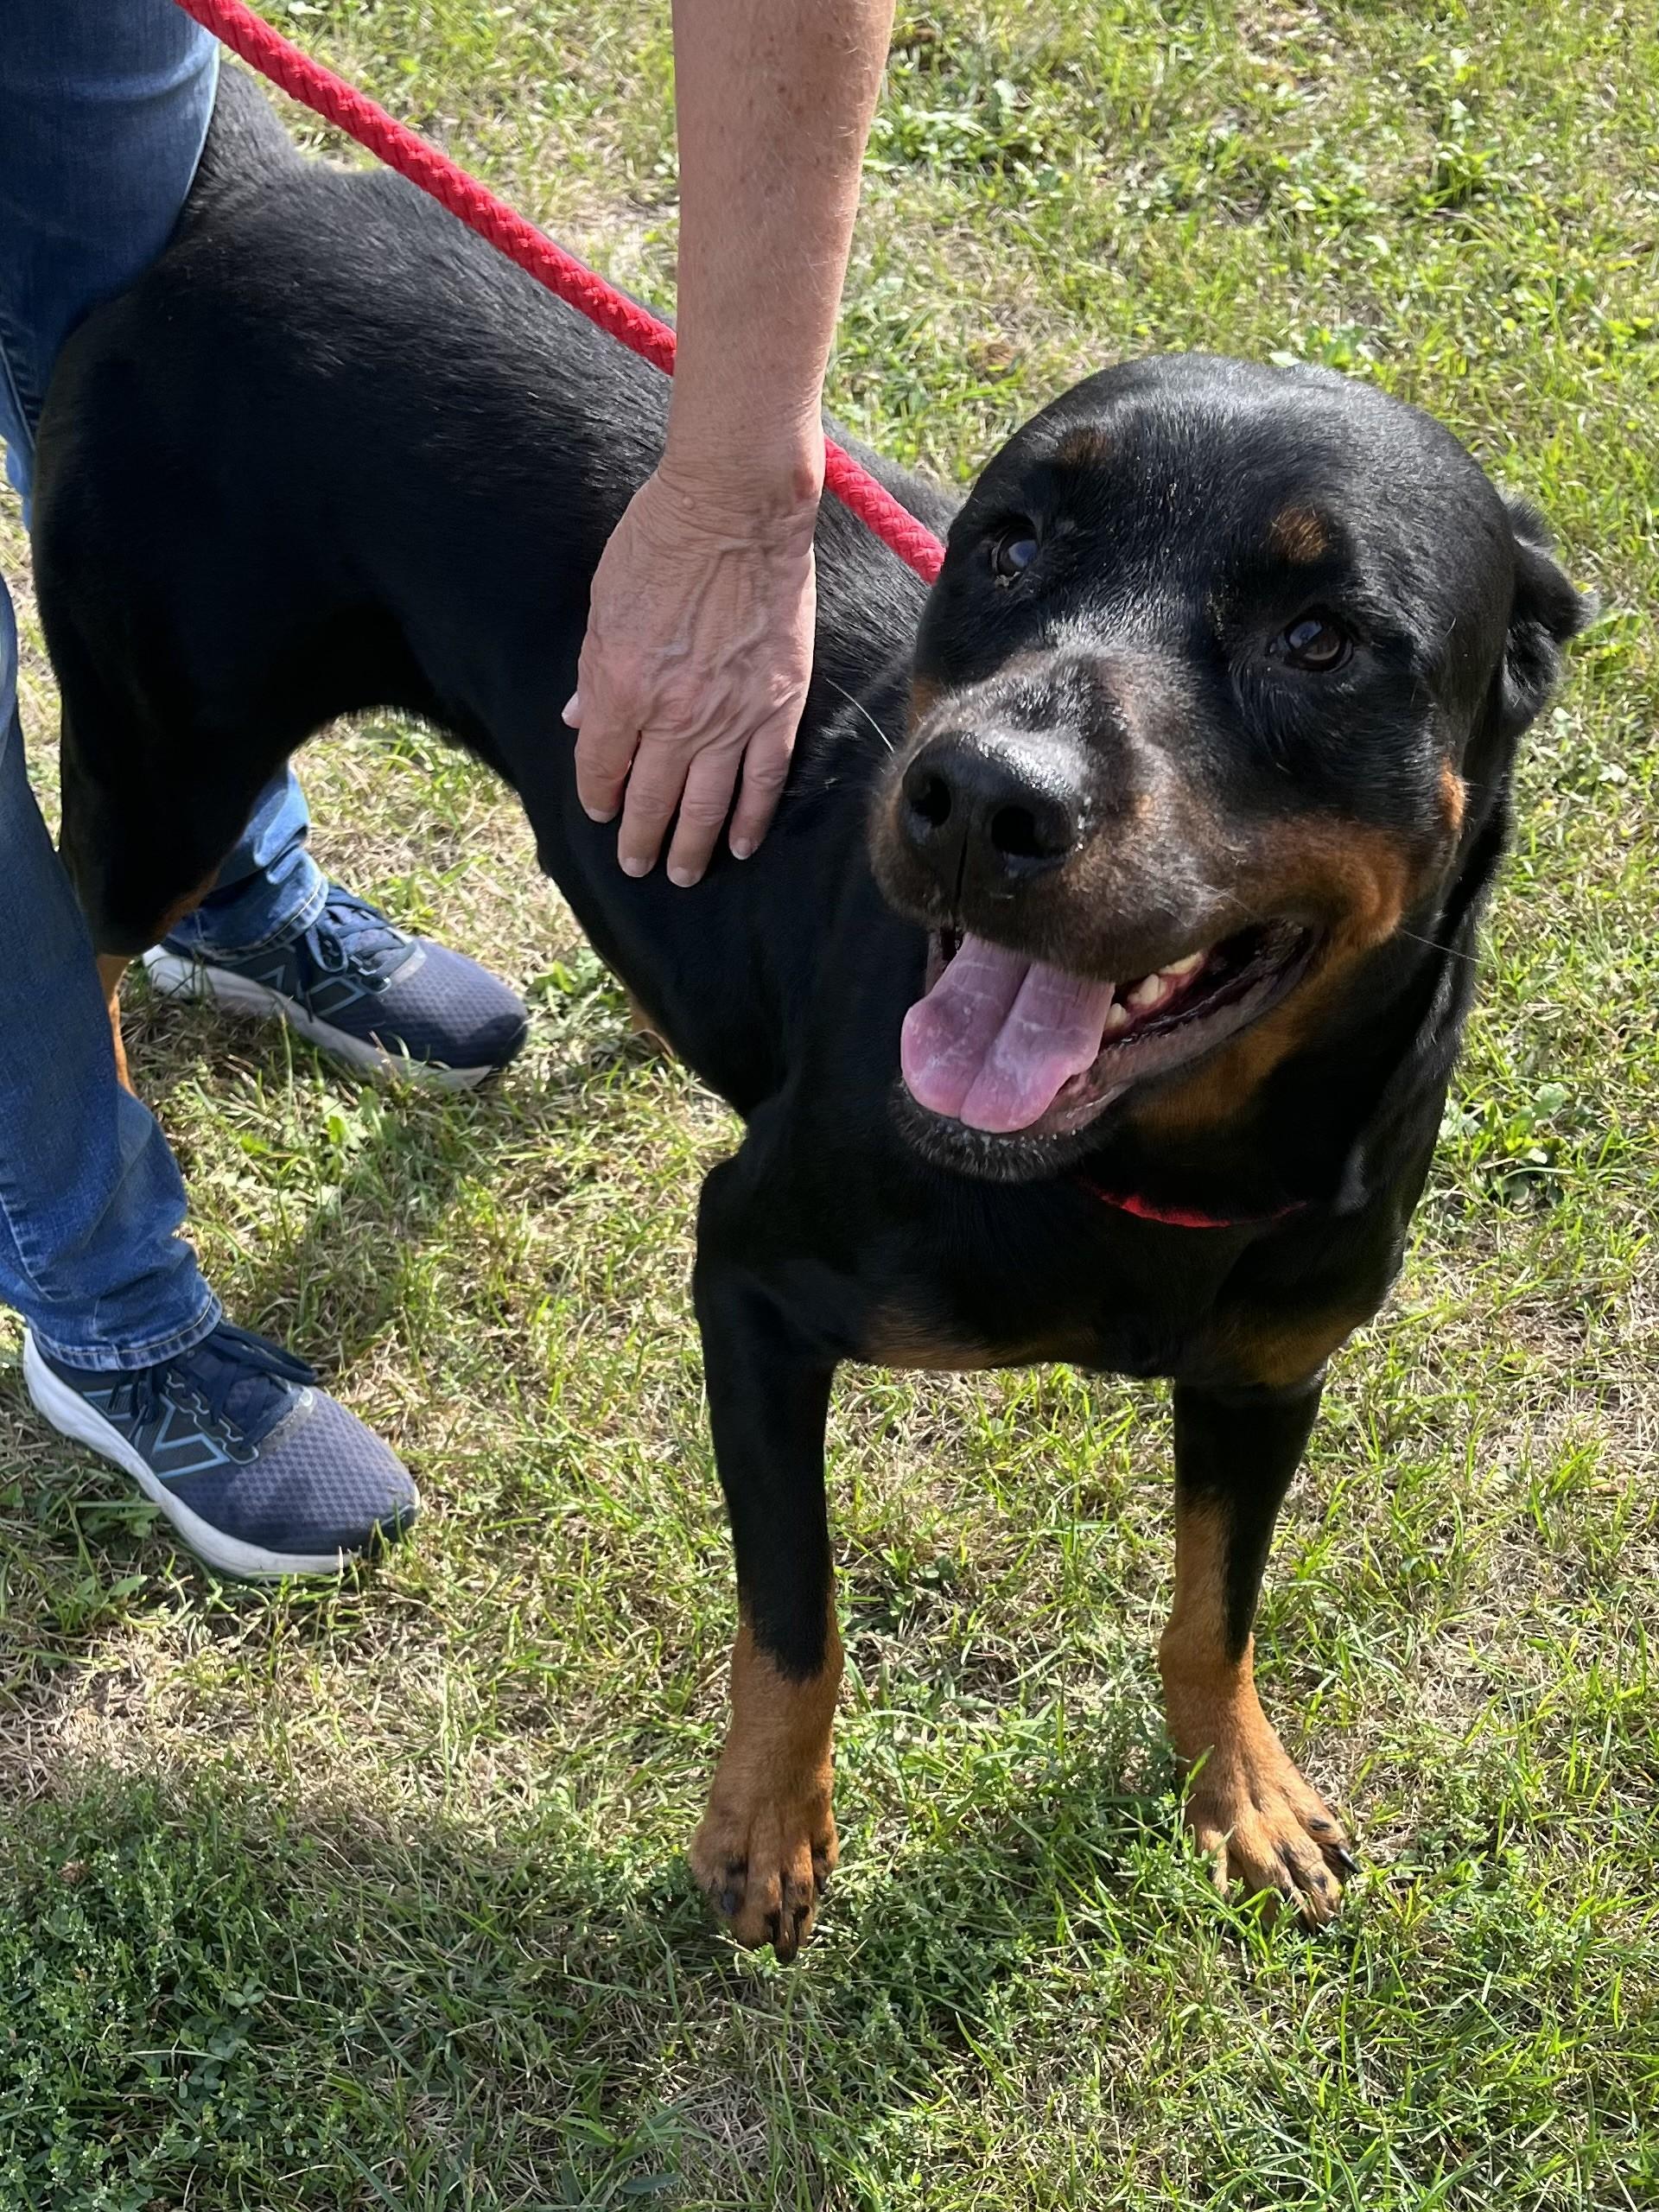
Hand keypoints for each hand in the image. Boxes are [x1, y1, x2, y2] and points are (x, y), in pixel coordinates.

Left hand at [563, 458, 819, 885]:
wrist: (737, 508)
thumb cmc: (660, 540)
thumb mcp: (603, 603)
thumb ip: (593, 672)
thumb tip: (580, 719)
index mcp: (621, 688)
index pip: (602, 765)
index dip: (599, 794)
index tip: (601, 809)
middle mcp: (674, 716)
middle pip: (652, 799)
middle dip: (640, 839)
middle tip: (637, 866)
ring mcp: (731, 717)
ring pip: (706, 805)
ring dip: (690, 848)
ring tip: (682, 874)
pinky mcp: (778, 706)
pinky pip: (763, 780)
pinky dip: (749, 819)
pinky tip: (739, 845)